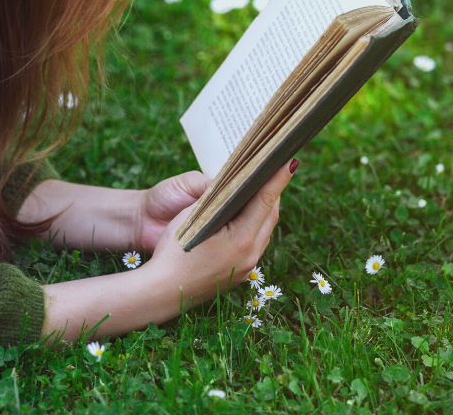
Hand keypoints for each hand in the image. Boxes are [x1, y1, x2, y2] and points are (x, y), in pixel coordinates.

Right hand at [139, 159, 296, 310]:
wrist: (162, 291)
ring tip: (261, 190)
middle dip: (273, 193)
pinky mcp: (239, 274)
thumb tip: (232, 185)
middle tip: (272, 171)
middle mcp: (250, 255)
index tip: (289, 162)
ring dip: (264, 210)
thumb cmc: (174, 250)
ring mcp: (247, 268)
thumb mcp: (193, 216)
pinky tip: (245, 217)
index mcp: (242, 239)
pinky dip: (254, 226)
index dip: (278, 179)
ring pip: (264, 231)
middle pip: (270, 217)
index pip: (266, 201)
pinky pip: (255, 244)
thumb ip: (215, 199)